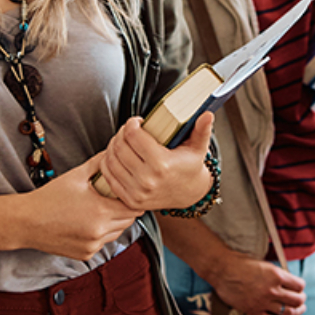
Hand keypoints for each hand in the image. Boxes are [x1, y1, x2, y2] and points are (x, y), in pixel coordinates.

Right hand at [23, 154, 143, 259]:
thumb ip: (98, 164)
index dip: (132, 198)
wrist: (26, 222)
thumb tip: (113, 153)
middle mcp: (99, 232)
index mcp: (101, 212)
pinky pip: (102, 243)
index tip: (127, 191)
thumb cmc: (49, 198)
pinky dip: (100, 234)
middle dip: (124, 209)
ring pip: (117, 233)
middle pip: (128, 221)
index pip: (133, 207)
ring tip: (99, 209)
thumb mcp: (76, 176)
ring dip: (114, 222)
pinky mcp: (85, 255)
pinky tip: (87, 223)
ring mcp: (93, 246)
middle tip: (114, 198)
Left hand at [100, 114, 214, 211]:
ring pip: (110, 160)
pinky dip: (107, 163)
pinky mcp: (130, 200)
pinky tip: (116, 156)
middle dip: (120, 133)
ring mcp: (137, 192)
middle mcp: (147, 180)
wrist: (189, 194)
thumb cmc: (190, 167)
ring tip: (122, 141)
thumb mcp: (198, 147)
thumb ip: (202, 130)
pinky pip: (109, 176)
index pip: (133, 136)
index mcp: (162, 164)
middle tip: (128, 130)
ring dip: (112, 146)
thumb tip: (207, 115)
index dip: (131, 124)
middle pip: (119, 147)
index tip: (137, 122)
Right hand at [205, 252, 305, 314]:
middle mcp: (272, 289)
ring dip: (297, 312)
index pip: (299, 285)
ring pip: (288, 312)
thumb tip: (289, 283)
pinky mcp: (254, 311)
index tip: (300, 288)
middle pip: (296, 300)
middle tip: (301, 299)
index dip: (301, 287)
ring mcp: (263, 302)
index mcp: (276, 275)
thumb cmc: (241, 263)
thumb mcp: (264, 264)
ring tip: (299, 309)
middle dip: (302, 300)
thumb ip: (277, 274)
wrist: (222, 270)